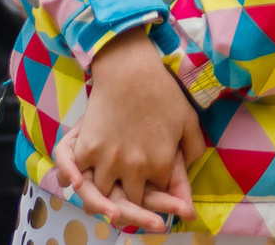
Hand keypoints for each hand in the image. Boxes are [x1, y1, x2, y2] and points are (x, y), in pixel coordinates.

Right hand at [52, 28, 202, 232]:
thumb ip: (194, 151)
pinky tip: (82, 183)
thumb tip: (190, 168)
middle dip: (134, 206)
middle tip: (133, 202)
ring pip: (105, 194)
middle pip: (133, 201)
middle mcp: (135, 167)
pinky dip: (80, 181)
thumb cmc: (162, 90)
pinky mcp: (88, 147)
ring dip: (106, 199)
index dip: (160, 194)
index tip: (158, 191)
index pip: (160, 194)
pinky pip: (80, 175)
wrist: (129, 67)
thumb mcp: (189, 121)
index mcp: (162, 164)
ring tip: (108, 200)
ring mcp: (109, 159)